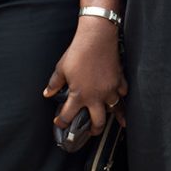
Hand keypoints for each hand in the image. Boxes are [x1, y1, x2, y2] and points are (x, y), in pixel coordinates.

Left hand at [43, 19, 127, 135]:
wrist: (97, 37)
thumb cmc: (78, 51)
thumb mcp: (61, 68)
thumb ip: (54, 83)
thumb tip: (48, 93)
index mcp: (79, 95)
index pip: (68, 116)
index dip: (62, 122)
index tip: (60, 123)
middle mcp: (96, 96)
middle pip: (97, 122)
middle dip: (94, 131)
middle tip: (92, 133)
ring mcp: (110, 89)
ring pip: (115, 109)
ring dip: (114, 116)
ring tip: (117, 123)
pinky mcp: (119, 79)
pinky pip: (123, 92)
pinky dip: (122, 96)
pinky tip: (121, 97)